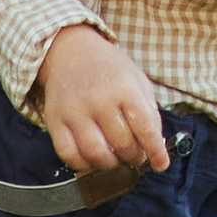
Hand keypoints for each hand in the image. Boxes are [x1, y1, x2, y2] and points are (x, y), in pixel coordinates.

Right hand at [38, 23, 170, 174]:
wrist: (70, 51)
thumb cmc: (108, 68)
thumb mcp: (137, 79)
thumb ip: (149, 111)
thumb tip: (156, 145)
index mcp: (124, 88)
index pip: (145, 128)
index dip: (155, 151)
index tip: (161, 164)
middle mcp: (99, 100)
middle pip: (122, 144)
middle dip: (134, 156)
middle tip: (136, 155)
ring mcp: (75, 112)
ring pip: (96, 154)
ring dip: (111, 164)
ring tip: (116, 158)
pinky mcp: (55, 121)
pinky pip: (69, 155)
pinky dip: (83, 165)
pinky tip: (92, 159)